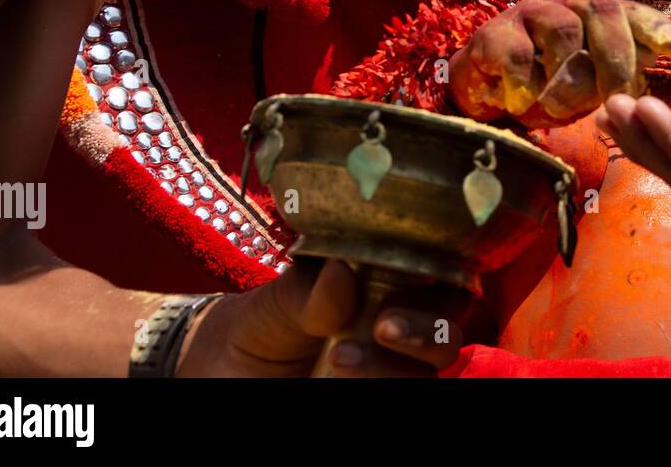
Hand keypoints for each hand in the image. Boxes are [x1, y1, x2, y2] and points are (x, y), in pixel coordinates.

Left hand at [178, 260, 466, 376]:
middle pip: (447, 333)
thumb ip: (308, 292)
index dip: (439, 278)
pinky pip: (406, 395)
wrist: (223, 375)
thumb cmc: (259, 328)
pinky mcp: (374, 397)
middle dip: (426, 329)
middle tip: (382, 326)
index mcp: (389, 291)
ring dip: (393, 368)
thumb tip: (340, 274)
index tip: (403, 277)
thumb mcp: (274, 303)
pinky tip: (342, 379)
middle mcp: (401, 335)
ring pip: (426, 375)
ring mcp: (390, 373)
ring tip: (339, 359)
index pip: (441, 280)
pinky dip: (379, 383)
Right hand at [448, 0, 670, 126]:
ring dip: (569, 77)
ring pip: (565, 29)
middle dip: (615, 57)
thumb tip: (669, 54)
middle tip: (616, 98)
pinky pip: (519, 53)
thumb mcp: (593, 82)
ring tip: (559, 108)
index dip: (653, 26)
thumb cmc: (547, 83)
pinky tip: (522, 103)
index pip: (631, 11)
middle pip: (601, 9)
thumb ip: (625, 70)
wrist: (486, 91)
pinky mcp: (494, 33)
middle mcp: (566, 4)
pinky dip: (526, 84)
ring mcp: (529, 14)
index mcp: (594, 15)